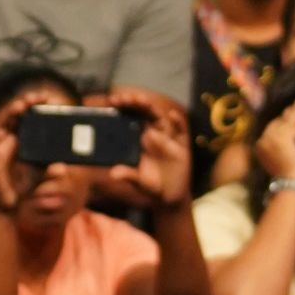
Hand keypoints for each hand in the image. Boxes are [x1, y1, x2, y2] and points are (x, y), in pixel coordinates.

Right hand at [0, 102, 43, 213]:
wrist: (9, 205)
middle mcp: (10, 140)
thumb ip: (50, 174)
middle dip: (22, 104)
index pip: (28, 117)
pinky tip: (0, 134)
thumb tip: (61, 168)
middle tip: (33, 98)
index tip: (46, 97)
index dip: (35, 105)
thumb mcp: (41, 179)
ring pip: (0, 126)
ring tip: (19, 108)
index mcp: (24, 139)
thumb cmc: (26, 187)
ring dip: (8, 116)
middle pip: (14, 116)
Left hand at [104, 90, 191, 211]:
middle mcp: (153, 136)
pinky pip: (181, 131)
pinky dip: (178, 123)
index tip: (113, 100)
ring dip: (151, 108)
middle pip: (144, 114)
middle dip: (135, 103)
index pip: (130, 119)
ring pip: (160, 118)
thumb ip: (129, 176)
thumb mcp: (139, 183)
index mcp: (139, 141)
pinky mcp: (181, 146)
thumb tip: (114, 174)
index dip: (123, 109)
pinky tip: (172, 116)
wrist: (171, 197)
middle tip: (124, 97)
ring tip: (141, 101)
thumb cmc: (152, 187)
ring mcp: (168, 139)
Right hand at [254, 100, 294, 185]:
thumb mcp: (280, 157)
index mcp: (260, 145)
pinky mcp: (283, 138)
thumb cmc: (287, 174)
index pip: (271, 128)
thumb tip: (288, 135)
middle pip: (278, 122)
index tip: (288, 114)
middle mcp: (263, 140)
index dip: (281, 120)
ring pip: (286, 122)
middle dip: (288, 114)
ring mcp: (272, 138)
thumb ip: (280, 146)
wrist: (288, 182)